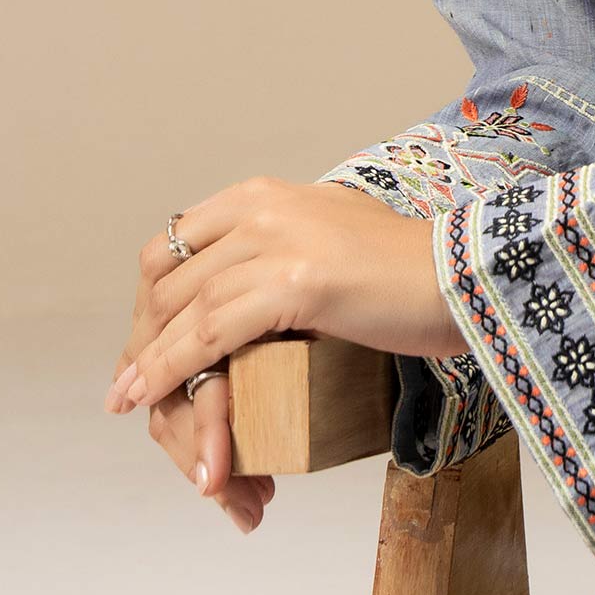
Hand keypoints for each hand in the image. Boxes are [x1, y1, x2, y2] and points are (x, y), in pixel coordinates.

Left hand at [104, 179, 468, 522]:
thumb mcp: (331, 237)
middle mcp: (263, 207)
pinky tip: (150, 397)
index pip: (177, 241)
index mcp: (268, 194)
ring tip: (128, 401)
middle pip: (170, 276)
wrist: (467, 279)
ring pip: (184, 309)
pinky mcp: (296, 283)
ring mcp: (279, 241)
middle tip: (132, 381)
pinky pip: (210, 334)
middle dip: (144, 334)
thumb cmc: (411, 272)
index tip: (142, 339)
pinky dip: (170, 369)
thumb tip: (255, 285)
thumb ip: (287, 247)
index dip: (150, 296)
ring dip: (148, 362)